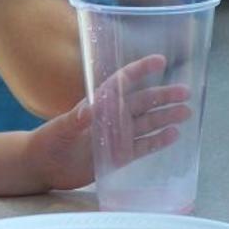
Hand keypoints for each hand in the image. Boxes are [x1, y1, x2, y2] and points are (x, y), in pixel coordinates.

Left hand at [25, 54, 190, 191]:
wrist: (42, 167)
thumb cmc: (47, 142)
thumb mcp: (58, 130)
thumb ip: (73, 121)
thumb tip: (90, 110)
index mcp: (98, 104)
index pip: (122, 82)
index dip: (140, 70)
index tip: (159, 61)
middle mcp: (111, 117)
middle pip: (142, 102)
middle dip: (163, 96)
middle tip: (185, 92)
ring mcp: (117, 136)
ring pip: (147, 123)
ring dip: (166, 117)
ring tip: (186, 113)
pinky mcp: (119, 156)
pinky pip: (143, 146)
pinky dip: (158, 141)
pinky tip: (174, 135)